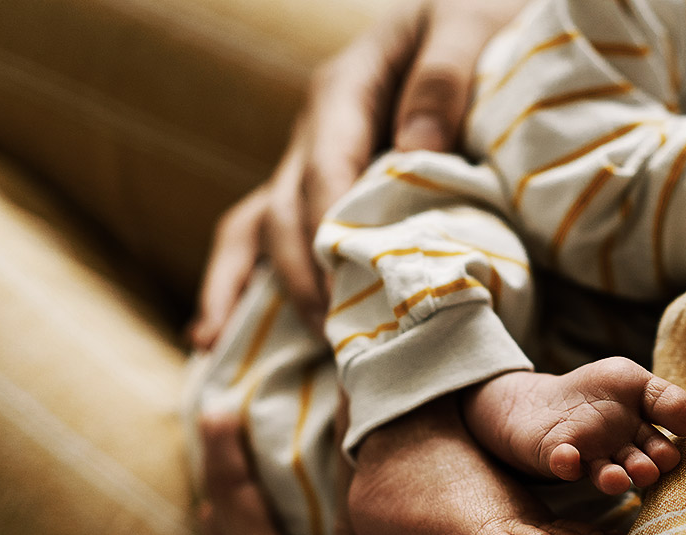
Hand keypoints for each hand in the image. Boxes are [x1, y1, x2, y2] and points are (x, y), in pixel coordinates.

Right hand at [190, 0, 527, 347]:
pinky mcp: (314, 196)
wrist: (476, 31)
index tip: (349, 285)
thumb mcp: (467, 24)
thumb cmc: (476, 21)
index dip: (331, 228)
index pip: (326, 167)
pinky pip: (260, 242)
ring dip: (248, 291)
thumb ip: (443, 79)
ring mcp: (305, 166)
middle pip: (285, 211)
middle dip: (300, 277)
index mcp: (343, 89)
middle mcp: (312, 134)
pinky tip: (208, 341)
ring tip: (224, 351)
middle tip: (332, 338)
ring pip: (259, 231)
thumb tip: (414, 151)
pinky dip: (233, 288)